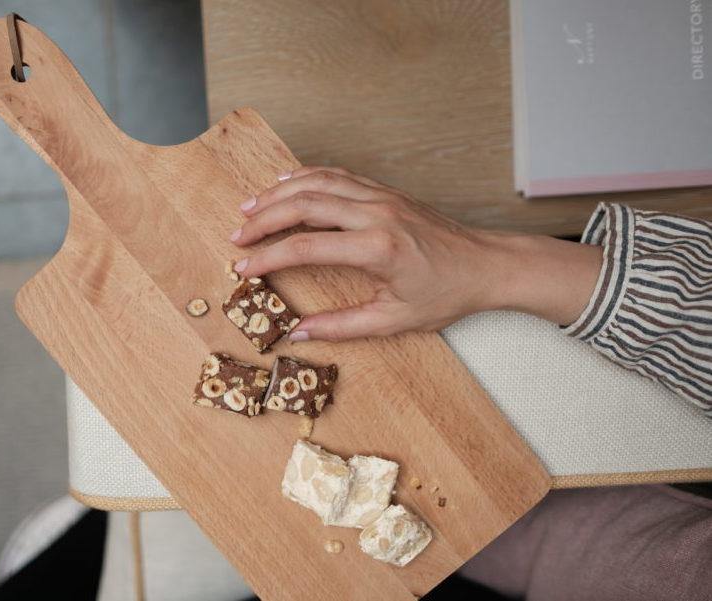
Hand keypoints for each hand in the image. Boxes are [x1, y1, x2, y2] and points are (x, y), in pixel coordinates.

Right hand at [229, 166, 602, 341]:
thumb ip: (342, 326)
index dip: (269, 257)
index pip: (306, 246)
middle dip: (264, 217)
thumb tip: (299, 333)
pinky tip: (286, 184)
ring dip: (279, 192)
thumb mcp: (395, 320)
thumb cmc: (446, 294)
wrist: (486, 265)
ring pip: (318, 181)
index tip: (243, 267)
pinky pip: (338, 176)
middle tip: (237, 235)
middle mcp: (376, 213)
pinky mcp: (385, 191)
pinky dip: (306, 176)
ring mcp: (381, 197)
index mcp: (378, 248)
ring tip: (249, 206)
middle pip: (304, 203)